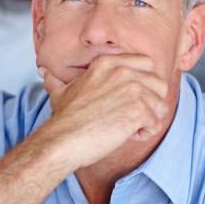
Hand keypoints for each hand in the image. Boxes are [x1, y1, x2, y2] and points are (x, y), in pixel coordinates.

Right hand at [38, 55, 169, 168]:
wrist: (63, 140)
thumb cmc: (63, 119)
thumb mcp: (59, 92)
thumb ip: (56, 79)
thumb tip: (44, 71)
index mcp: (108, 63)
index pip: (147, 64)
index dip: (145, 83)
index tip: (132, 99)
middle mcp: (123, 72)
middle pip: (159, 84)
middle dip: (152, 102)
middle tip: (132, 116)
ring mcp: (133, 90)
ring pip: (161, 105)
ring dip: (149, 120)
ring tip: (128, 128)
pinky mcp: (139, 110)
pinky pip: (156, 122)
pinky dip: (144, 133)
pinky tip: (127, 136)